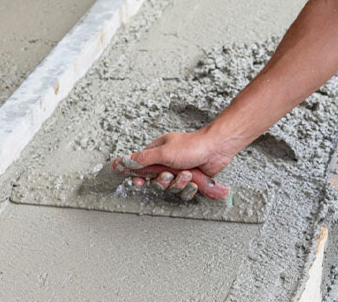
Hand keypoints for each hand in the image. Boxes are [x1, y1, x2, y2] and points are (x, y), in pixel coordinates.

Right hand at [111, 129, 236, 200]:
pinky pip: (183, 192)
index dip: (138, 177)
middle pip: (155, 181)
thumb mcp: (163, 152)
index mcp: (157, 152)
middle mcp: (167, 162)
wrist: (216, 149)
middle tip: (169, 175)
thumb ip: (142, 159)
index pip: (141, 166)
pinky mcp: (190, 180)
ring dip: (179, 183)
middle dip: (163, 182)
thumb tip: (121, 160)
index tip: (139, 182)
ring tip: (186, 174)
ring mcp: (179, 171)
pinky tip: (193, 181)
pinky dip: (188, 188)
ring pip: (170, 188)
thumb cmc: (192, 145)